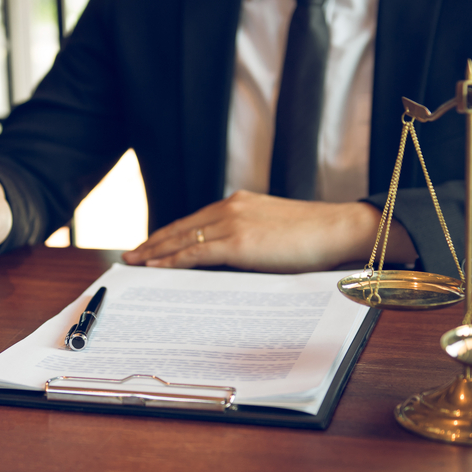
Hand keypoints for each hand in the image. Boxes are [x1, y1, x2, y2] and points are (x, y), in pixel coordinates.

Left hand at [122, 190, 416, 272]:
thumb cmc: (316, 238)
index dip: (170, 233)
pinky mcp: (238, 241)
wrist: (339, 230)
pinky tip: (156, 267)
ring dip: (156, 253)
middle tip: (131, 255)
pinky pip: (195, 252)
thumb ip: (250, 240)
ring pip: (183, 239)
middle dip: (154, 242)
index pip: (195, 220)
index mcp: (240, 203)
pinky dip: (172, 260)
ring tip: (135, 263)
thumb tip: (230, 262)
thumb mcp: (275, 233)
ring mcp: (233, 222)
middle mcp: (231, 207)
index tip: (152, 244)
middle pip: (182, 226)